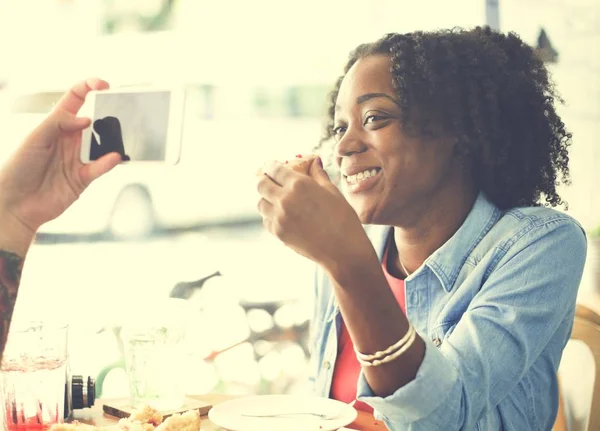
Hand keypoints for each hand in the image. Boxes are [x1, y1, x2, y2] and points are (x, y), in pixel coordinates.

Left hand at [0, 78, 121, 235]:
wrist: (14, 204)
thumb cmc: (18, 168)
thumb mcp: (35, 138)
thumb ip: (59, 123)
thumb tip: (87, 119)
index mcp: (55, 125)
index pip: (75, 100)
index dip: (89, 88)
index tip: (103, 86)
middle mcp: (69, 139)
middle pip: (94, 121)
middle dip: (108, 113)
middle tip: (118, 111)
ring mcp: (77, 158)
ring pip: (101, 144)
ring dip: (111, 139)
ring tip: (120, 134)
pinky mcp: (83, 178)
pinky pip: (100, 167)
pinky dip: (108, 162)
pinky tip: (114, 156)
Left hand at [257, 158, 370, 267]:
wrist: (343, 250)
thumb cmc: (343, 218)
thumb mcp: (333, 191)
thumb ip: (318, 175)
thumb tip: (313, 161)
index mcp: (299, 184)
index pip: (273, 169)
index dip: (271, 166)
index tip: (272, 166)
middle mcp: (285, 199)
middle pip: (261, 184)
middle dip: (264, 180)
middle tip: (269, 180)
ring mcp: (279, 218)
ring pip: (260, 203)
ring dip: (266, 199)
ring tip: (276, 199)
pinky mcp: (278, 233)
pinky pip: (266, 220)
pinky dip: (270, 216)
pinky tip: (282, 215)